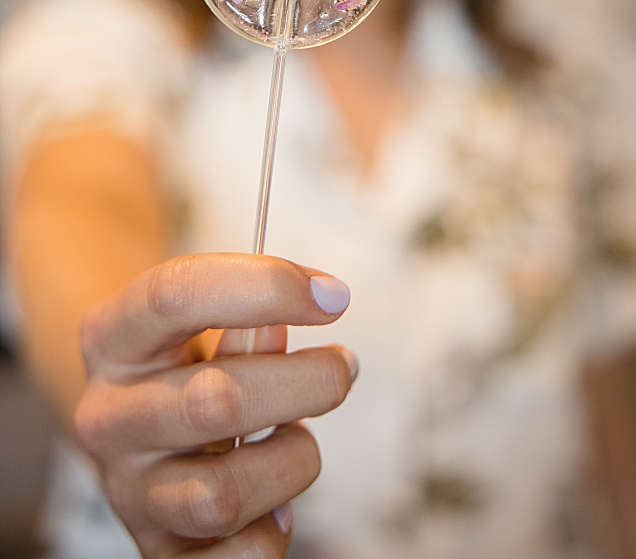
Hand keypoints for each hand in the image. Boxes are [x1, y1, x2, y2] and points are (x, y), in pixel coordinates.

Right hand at [74, 253, 358, 556]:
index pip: (175, 296)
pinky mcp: (157, 548)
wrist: (140, 430)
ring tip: (296, 440)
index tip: (335, 298)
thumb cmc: (192, 364)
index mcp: (113, 340)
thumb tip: (314, 301)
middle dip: (307, 383)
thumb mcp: (204, 321)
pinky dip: (268, 537)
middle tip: (340, 369)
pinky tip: (276, 506)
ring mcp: (129, 491)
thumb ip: (253, 313)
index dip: (267, 288)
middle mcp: (109, 419)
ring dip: (292, 461)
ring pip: (221, 494)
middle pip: (216, 402)